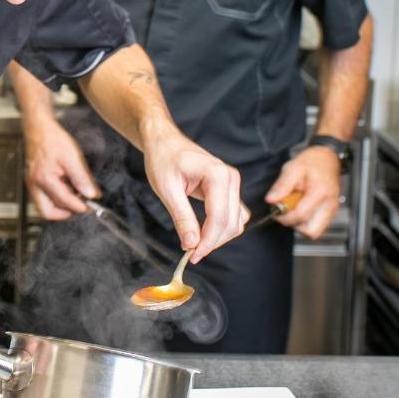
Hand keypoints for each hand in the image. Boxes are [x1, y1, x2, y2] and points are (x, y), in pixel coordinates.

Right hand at [22, 116, 98, 219]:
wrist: (38, 128)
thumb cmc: (52, 139)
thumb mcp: (72, 156)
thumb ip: (82, 178)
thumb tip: (91, 194)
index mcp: (44, 179)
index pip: (64, 201)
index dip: (79, 206)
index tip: (90, 207)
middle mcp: (34, 184)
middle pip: (47, 212)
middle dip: (65, 213)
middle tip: (80, 207)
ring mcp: (31, 184)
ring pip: (43, 207)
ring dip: (59, 207)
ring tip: (74, 198)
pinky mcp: (32, 181)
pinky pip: (42, 198)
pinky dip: (54, 199)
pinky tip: (65, 190)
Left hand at [142, 123, 246, 263]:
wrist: (164, 141)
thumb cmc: (163, 158)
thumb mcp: (167, 189)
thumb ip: (182, 217)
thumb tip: (192, 244)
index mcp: (217, 175)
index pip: (219, 218)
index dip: (207, 242)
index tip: (192, 256)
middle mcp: (230, 178)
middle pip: (230, 223)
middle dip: (212, 242)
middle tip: (190, 252)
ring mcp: (232, 183)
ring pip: (235, 222)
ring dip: (217, 237)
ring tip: (194, 243)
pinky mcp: (228, 189)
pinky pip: (232, 215)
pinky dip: (220, 228)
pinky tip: (202, 232)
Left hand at [265, 146, 342, 239]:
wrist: (328, 158)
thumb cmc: (312, 162)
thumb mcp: (293, 168)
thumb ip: (282, 185)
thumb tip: (271, 200)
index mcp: (320, 192)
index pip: (301, 216)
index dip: (284, 216)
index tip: (276, 209)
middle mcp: (329, 205)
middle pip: (311, 232)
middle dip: (294, 225)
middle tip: (286, 211)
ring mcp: (332, 210)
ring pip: (315, 232)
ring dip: (300, 224)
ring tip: (294, 207)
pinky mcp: (330, 213)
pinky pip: (317, 226)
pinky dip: (306, 221)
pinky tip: (301, 207)